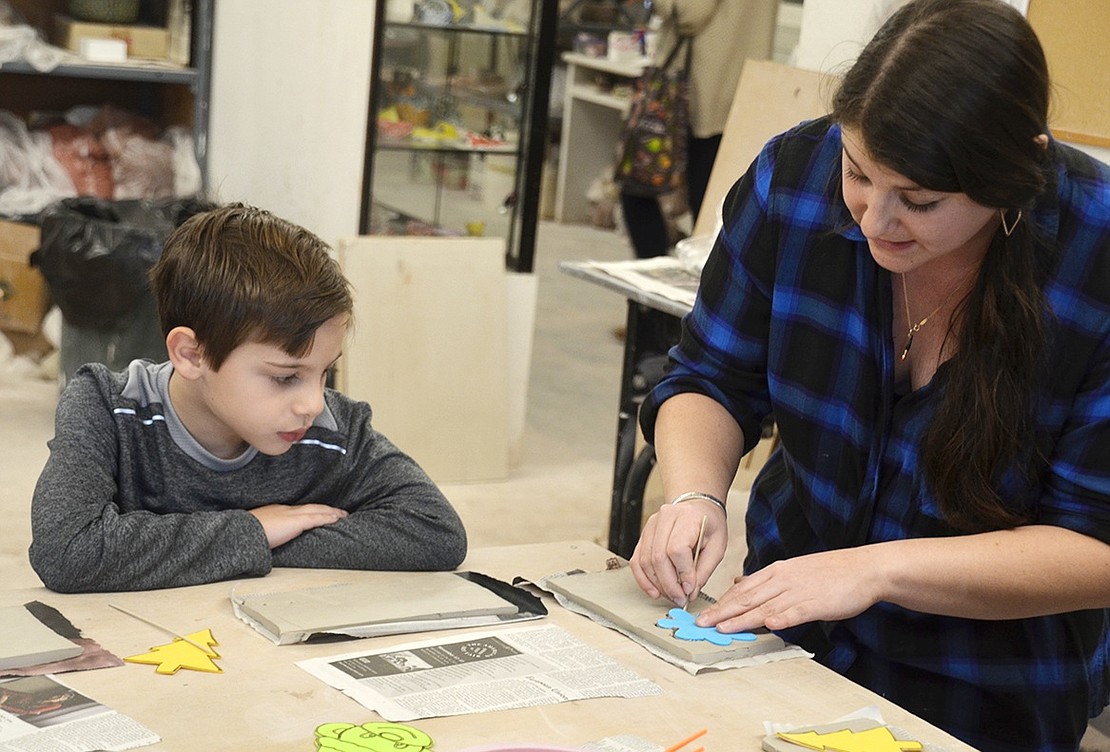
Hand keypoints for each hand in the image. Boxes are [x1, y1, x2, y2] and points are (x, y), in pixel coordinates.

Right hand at [249, 504, 348, 548]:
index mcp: (278, 512)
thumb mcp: (259, 531)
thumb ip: (269, 534)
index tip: (321, 512)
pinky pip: (316, 518)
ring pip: (317, 510)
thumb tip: (271, 542)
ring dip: (331, 512)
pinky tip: (336, 519)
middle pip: (311, 507)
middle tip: (339, 512)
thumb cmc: (247, 534)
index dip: (313, 510)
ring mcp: (292, 514)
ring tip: (343, 515)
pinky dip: (327, 518)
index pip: (300, 510)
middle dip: (326, 509)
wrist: (243, 532)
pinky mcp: (296, 521)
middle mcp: (286, 510)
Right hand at [630, 499, 726, 605]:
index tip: (689, 589)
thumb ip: (704, 570)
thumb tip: (690, 592)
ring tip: (670, 595)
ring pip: (645, 561)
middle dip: (669, 584)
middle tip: (680, 598)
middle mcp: (665, 518)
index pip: (677, 549)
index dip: (683, 573)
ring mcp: (651, 525)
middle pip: (658, 557)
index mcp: (688, 517)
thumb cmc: (708, 524)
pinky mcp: (643, 535)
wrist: (697, 507)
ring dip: (657, 584)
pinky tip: (654, 590)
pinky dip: (643, 579)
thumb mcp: (717, 546)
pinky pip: (637, 560)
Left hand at [696, 546, 883, 631]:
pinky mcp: (817, 603)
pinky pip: (796, 612)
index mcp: (776, 571)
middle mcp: (783, 579)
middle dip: (722, 612)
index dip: (722, 603)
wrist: (863, 568)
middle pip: (747, 598)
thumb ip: (766, 579)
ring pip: (765, 606)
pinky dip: (782, 618)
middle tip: (702, 624)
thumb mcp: (792, 569)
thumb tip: (739, 582)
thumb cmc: (829, 572)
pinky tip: (768, 626)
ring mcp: (799, 591)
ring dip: (742, 619)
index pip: (742, 589)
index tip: (704, 615)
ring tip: (722, 629)